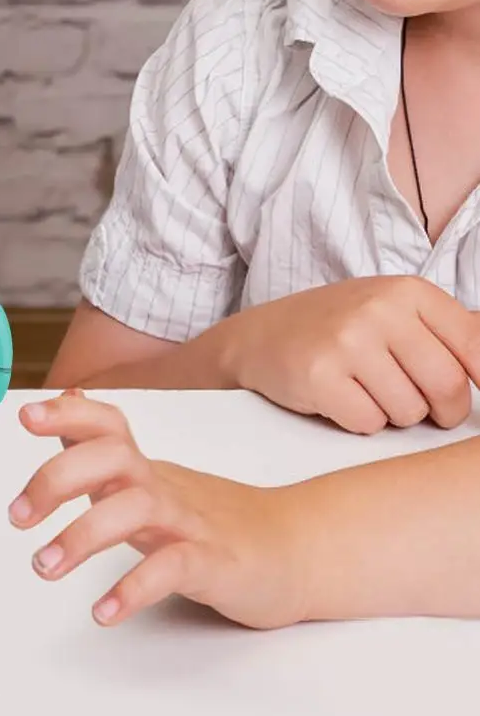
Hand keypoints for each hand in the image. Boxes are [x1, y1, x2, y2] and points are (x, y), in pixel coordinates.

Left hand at [10, 391, 306, 629]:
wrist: (294, 551)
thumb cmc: (210, 519)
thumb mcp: (149, 482)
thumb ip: (103, 453)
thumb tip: (65, 405)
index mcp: (143, 468)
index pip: (107, 424)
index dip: (67, 414)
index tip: (25, 417)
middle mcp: (162, 486)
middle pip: (110, 458)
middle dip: (55, 479)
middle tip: (16, 517)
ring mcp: (190, 522)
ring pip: (134, 510)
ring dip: (81, 536)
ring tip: (44, 566)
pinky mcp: (213, 564)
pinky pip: (171, 569)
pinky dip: (133, 589)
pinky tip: (103, 611)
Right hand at [211, 276, 479, 433]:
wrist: (257, 339)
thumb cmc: (336, 331)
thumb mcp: (393, 313)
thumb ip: (450, 334)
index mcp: (408, 291)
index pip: (477, 350)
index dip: (476, 384)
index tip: (458, 394)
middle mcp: (379, 309)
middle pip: (449, 388)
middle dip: (439, 410)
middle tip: (412, 400)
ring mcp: (347, 341)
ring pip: (410, 412)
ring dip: (391, 414)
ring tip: (364, 389)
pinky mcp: (320, 375)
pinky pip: (369, 423)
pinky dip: (357, 421)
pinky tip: (338, 397)